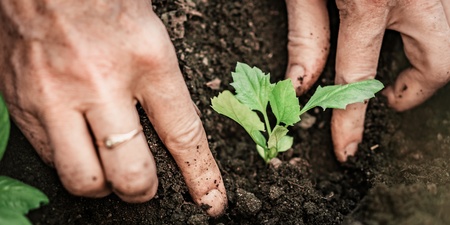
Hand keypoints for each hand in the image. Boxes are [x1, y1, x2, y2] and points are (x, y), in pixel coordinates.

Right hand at [0, 0, 225, 215]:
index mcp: (146, 61)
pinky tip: (79, 144)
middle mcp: (100, 83)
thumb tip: (174, 140)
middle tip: (145, 184)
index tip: (210, 202)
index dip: (201, 178)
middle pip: (131, 174)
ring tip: (109, 169)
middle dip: (143, 190)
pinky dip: (70, 162)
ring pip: (84, 179)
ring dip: (103, 184)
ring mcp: (55, 96)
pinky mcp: (23, 103)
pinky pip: (49, 159)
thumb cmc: (106, 3)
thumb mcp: (152, 40)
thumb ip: (162, 91)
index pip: (183, 136)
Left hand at [285, 0, 449, 161]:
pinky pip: (443, 15)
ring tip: (398, 60)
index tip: (346, 148)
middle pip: (439, 62)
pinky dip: (426, 29)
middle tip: (390, 96)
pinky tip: (403, 28)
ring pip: (448, 36)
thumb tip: (300, 84)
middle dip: (417, 87)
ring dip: (426, 54)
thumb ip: (305, 34)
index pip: (360, 77)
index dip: (351, 120)